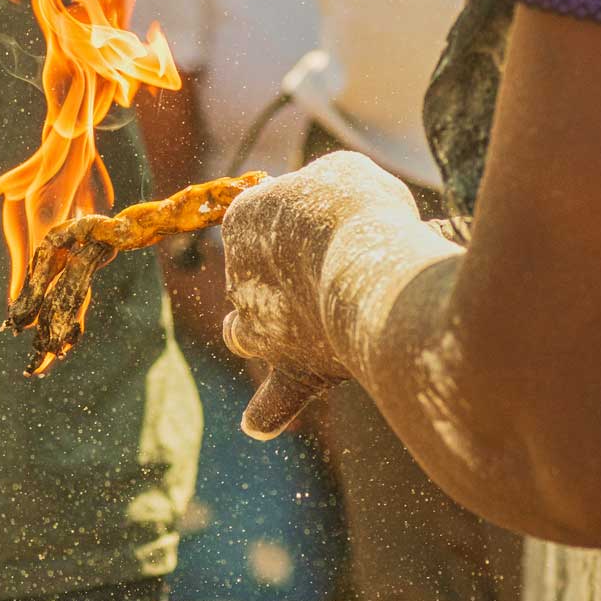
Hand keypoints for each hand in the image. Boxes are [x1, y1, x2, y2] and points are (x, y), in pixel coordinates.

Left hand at [221, 153, 424, 437]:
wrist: (363, 264)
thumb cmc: (359, 211)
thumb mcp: (342, 176)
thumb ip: (326, 195)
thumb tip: (328, 213)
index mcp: (242, 220)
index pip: (261, 220)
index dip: (304, 220)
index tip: (344, 219)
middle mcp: (238, 277)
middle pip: (248, 277)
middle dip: (279, 274)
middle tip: (330, 269)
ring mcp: (258, 328)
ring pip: (245, 334)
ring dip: (264, 333)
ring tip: (305, 330)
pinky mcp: (293, 370)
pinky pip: (272, 400)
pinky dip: (268, 411)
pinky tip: (259, 424)